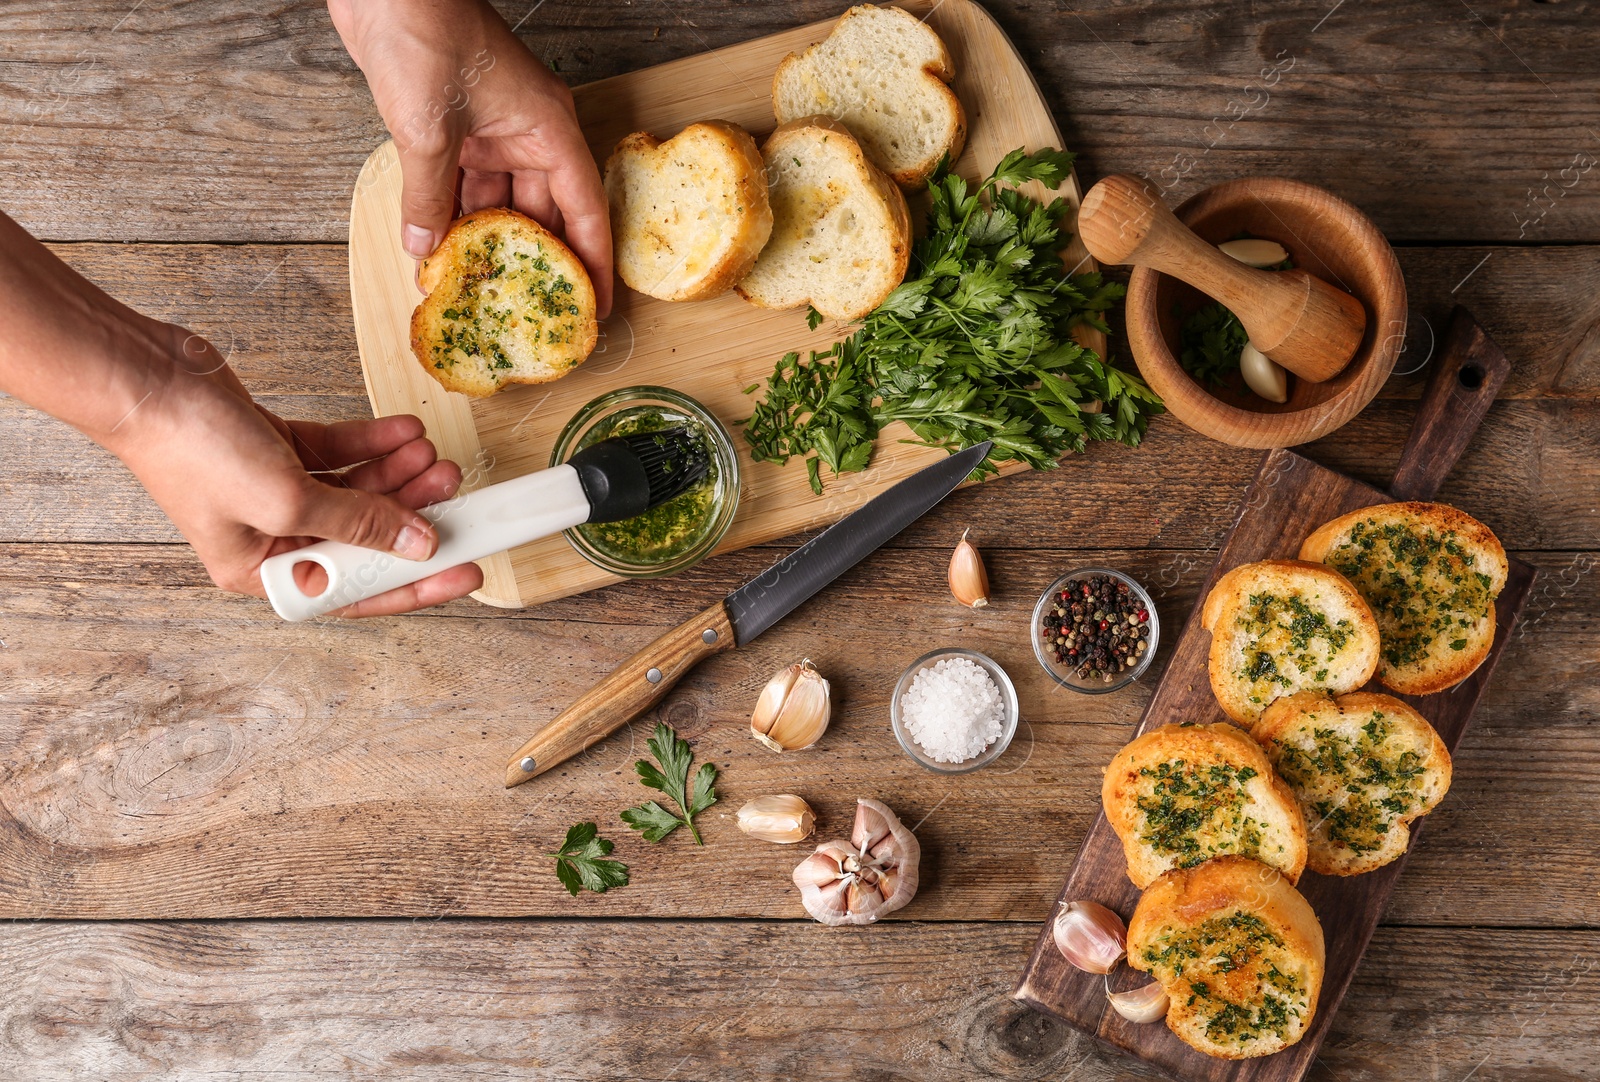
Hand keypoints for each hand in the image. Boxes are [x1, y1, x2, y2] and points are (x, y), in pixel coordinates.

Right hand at [112, 323, 484, 616]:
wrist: (144, 379)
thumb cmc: (191, 448)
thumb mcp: (286, 498)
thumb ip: (357, 522)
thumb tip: (416, 544)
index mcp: (262, 571)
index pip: (356, 590)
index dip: (415, 582)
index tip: (465, 568)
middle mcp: (271, 536)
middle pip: (365, 538)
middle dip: (414, 514)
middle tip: (456, 494)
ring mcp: (276, 489)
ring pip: (360, 490)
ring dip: (400, 474)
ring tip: (433, 455)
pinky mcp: (279, 447)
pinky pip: (343, 453)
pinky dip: (375, 443)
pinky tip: (407, 431)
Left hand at [329, 0, 613, 316]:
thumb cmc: (424, 29)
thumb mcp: (428, 127)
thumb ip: (428, 194)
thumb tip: (426, 246)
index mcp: (547, 127)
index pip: (583, 207)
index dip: (593, 260)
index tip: (595, 305)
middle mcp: (526, 131)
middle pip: (541, 211)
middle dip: (532, 259)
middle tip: (532, 309)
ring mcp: (490, 129)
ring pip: (496, 200)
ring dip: (484, 240)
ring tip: (479, 289)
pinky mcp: (453, 125)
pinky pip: (460, 182)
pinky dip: (449, 213)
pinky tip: (438, 248)